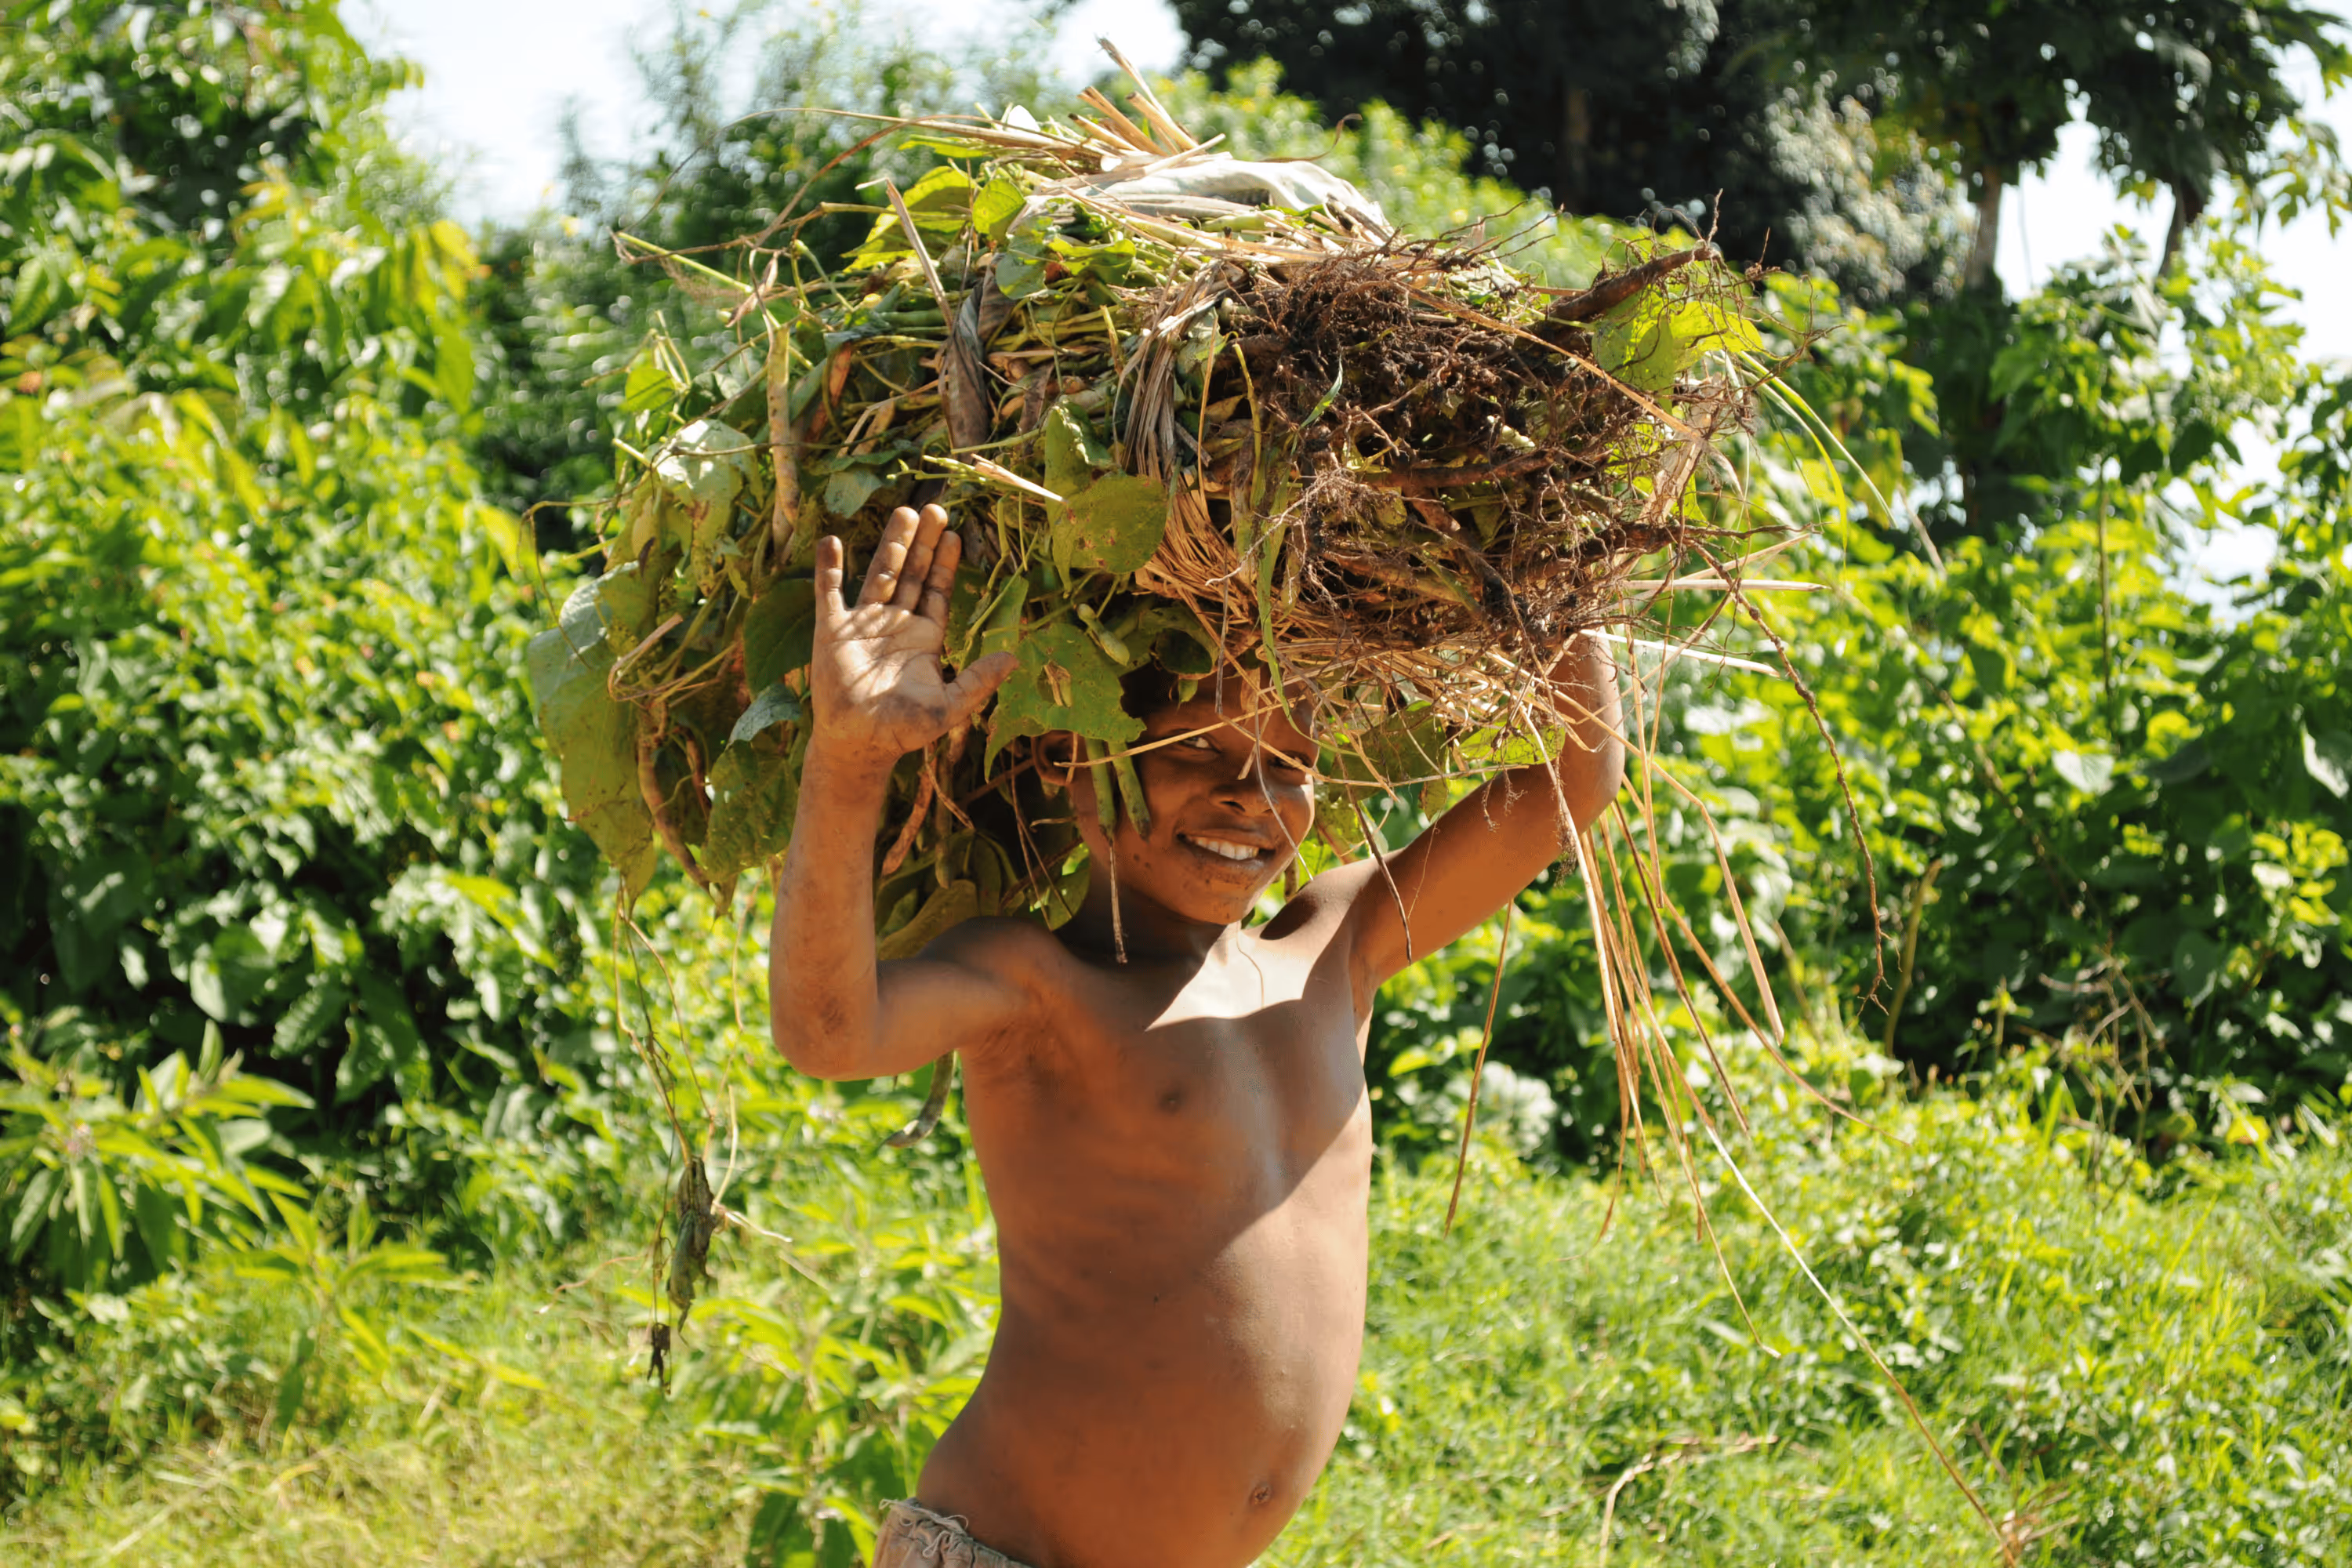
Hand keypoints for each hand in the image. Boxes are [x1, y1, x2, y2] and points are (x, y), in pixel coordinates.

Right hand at [810, 504, 1017, 768]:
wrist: (858, 743)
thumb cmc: (903, 729)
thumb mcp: (949, 706)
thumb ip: (979, 682)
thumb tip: (1014, 659)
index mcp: (924, 638)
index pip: (937, 592)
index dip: (945, 564)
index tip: (954, 535)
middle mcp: (895, 624)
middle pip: (912, 574)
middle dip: (924, 543)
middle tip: (935, 508)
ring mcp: (863, 623)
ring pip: (880, 574)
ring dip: (892, 544)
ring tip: (904, 511)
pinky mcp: (833, 630)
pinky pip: (830, 593)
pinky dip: (830, 569)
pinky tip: (833, 542)